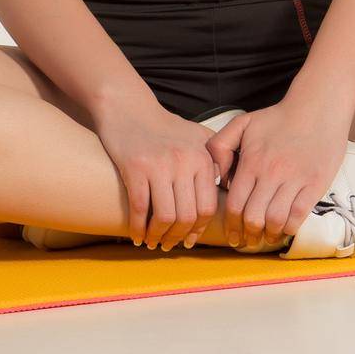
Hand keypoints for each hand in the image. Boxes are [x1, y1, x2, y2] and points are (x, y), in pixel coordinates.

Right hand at [94, 101, 222, 251]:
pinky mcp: (135, 168)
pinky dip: (138, 228)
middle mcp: (184, 162)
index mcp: (202, 157)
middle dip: (177, 237)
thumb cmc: (164, 127)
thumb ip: (215, 161)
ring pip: (165, 216)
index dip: (199, 230)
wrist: (129, 108)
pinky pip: (139, 208)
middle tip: (169, 245)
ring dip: (158, 236)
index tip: (189, 240)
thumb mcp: (197, 137)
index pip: (207, 207)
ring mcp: (159, 165)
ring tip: (153, 242)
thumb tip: (226, 192)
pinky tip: (137, 236)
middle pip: (187, 216)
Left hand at [204, 99, 351, 248]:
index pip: (234, 205)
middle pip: (253, 218)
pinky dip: (289, 228)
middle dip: (247, 235)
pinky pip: (298, 216)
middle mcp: (271, 173)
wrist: (317, 107)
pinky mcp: (315, 184)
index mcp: (252, 161)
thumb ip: (220, 144)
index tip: (232, 235)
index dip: (230, 226)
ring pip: (275, 221)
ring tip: (265, 237)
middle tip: (246, 241)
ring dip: (268, 235)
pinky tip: (284, 228)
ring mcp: (294, 179)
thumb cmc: (278, 117)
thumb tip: (216, 175)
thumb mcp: (243, 123)